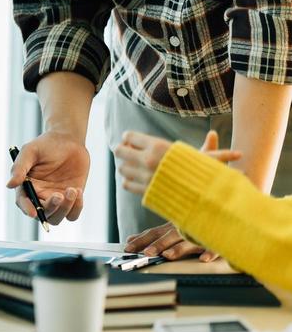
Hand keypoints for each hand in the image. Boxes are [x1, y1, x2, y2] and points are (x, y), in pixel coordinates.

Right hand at [6, 132, 90, 223]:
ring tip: (72, 190)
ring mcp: (56, 199)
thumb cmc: (46, 144)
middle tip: (58, 195)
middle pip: (42, 214)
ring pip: (57, 218)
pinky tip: (77, 190)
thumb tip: (9, 185)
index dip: (27, 209)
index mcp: (27, 186)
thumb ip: (20, 168)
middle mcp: (40, 195)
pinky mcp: (72, 199)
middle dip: (51, 208)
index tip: (33, 212)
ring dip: (65, 209)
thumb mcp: (30, 151)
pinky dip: (76, 207)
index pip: (23, 202)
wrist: (68, 140)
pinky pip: (73, 214)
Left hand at [115, 129, 239, 196]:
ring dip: (127, 167)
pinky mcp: (145, 191)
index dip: (129, 138)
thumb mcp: (203, 158)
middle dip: (122, 150)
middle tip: (130, 153)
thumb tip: (213, 134)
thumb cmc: (204, 174)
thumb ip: (205, 146)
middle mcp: (148, 160)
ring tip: (135, 167)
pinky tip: (138, 180)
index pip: (128, 136)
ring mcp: (144, 177)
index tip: (134, 142)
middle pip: (119, 150)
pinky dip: (130, 181)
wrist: (204, 198)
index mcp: (158, 146)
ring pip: (121, 168)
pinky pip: (126, 184)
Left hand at [125, 220, 220, 262]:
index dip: (140, 240)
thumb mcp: (172, 227)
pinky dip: (210, 251)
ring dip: (178, 248)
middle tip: (145, 253)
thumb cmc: (192, 224)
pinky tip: (204, 259)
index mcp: (171, 227)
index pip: (153, 233)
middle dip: (156, 244)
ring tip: (167, 256)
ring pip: (188, 241)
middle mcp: (183, 229)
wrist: (221, 213)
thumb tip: (130, 238)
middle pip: (167, 236)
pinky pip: (214, 246)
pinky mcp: (216, 240)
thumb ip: (154, 234)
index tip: (127, 248)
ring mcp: (199, 234)